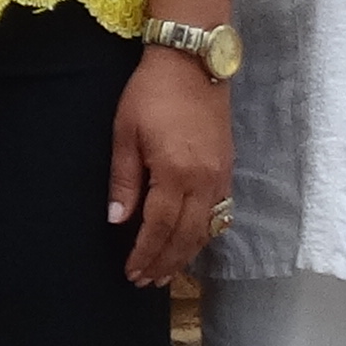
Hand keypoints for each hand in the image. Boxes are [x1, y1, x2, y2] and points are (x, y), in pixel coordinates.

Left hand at [108, 45, 230, 285]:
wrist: (192, 62)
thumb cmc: (151, 93)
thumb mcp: (125, 132)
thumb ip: (124, 179)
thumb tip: (117, 219)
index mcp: (175, 172)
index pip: (159, 227)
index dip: (145, 253)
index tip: (131, 272)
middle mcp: (204, 181)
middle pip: (185, 236)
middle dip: (165, 262)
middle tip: (146, 282)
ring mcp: (220, 176)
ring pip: (205, 229)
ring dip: (185, 255)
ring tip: (166, 273)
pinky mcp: (227, 168)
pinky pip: (218, 213)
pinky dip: (203, 234)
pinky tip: (190, 243)